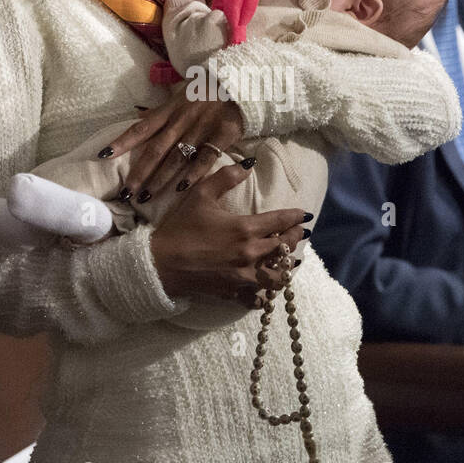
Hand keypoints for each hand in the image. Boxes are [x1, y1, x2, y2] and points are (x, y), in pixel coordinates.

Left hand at [104, 93, 244, 200]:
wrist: (241, 82)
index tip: (102, 156)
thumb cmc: (206, 91)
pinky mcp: (222, 134)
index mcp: (170, 110)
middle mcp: (182, 120)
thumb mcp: (179, 95)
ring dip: (160, 178)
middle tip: (126, 193)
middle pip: (156, 149)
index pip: (141, 128)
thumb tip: (137, 116)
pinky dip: (193, 174)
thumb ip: (159, 111)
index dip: (122, 142)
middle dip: (139, 172)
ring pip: (177, 157)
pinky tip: (181, 189)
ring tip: (146, 197)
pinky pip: (205, 158)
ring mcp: (201, 127)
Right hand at [150, 162, 307, 299]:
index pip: (281, 221)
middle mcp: (250, 254)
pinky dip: (267, 293)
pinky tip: (267, 287)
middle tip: (298, 232)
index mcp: (245, 229)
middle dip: (295, 237)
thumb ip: (226, 177)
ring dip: (287, 266)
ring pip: (279, 276)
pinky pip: (259, 298)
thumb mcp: (201, 195)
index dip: (295, 216)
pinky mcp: (234, 293)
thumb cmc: (179, 228)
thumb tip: (249, 164)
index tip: (304, 214)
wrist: (159, 264)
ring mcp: (244, 277)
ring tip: (289, 260)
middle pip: (286, 247)